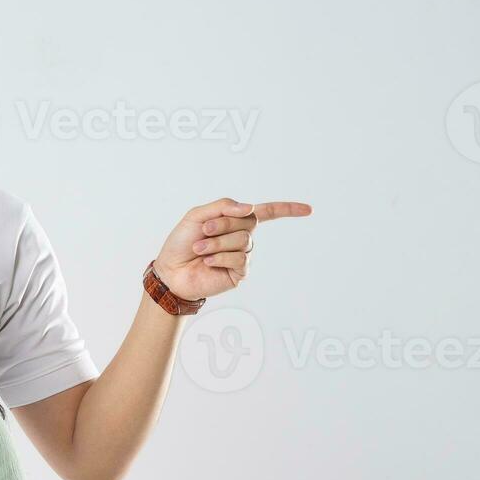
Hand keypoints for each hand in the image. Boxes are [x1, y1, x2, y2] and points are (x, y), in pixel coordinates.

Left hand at [151, 198, 312, 300]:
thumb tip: (251, 207)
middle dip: (224, 223)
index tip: (309, 210)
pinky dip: (220, 257)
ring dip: (218, 242)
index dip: (287, 210)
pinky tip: (207, 262)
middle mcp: (243, 237)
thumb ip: (224, 206)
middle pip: (249, 222)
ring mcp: (242, 256)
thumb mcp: (197, 215)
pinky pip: (240, 258)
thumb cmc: (182, 242)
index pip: (267, 213)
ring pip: (244, 240)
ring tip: (200, 249)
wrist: (171, 271)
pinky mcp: (239, 273)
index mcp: (235, 221)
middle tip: (204, 230)